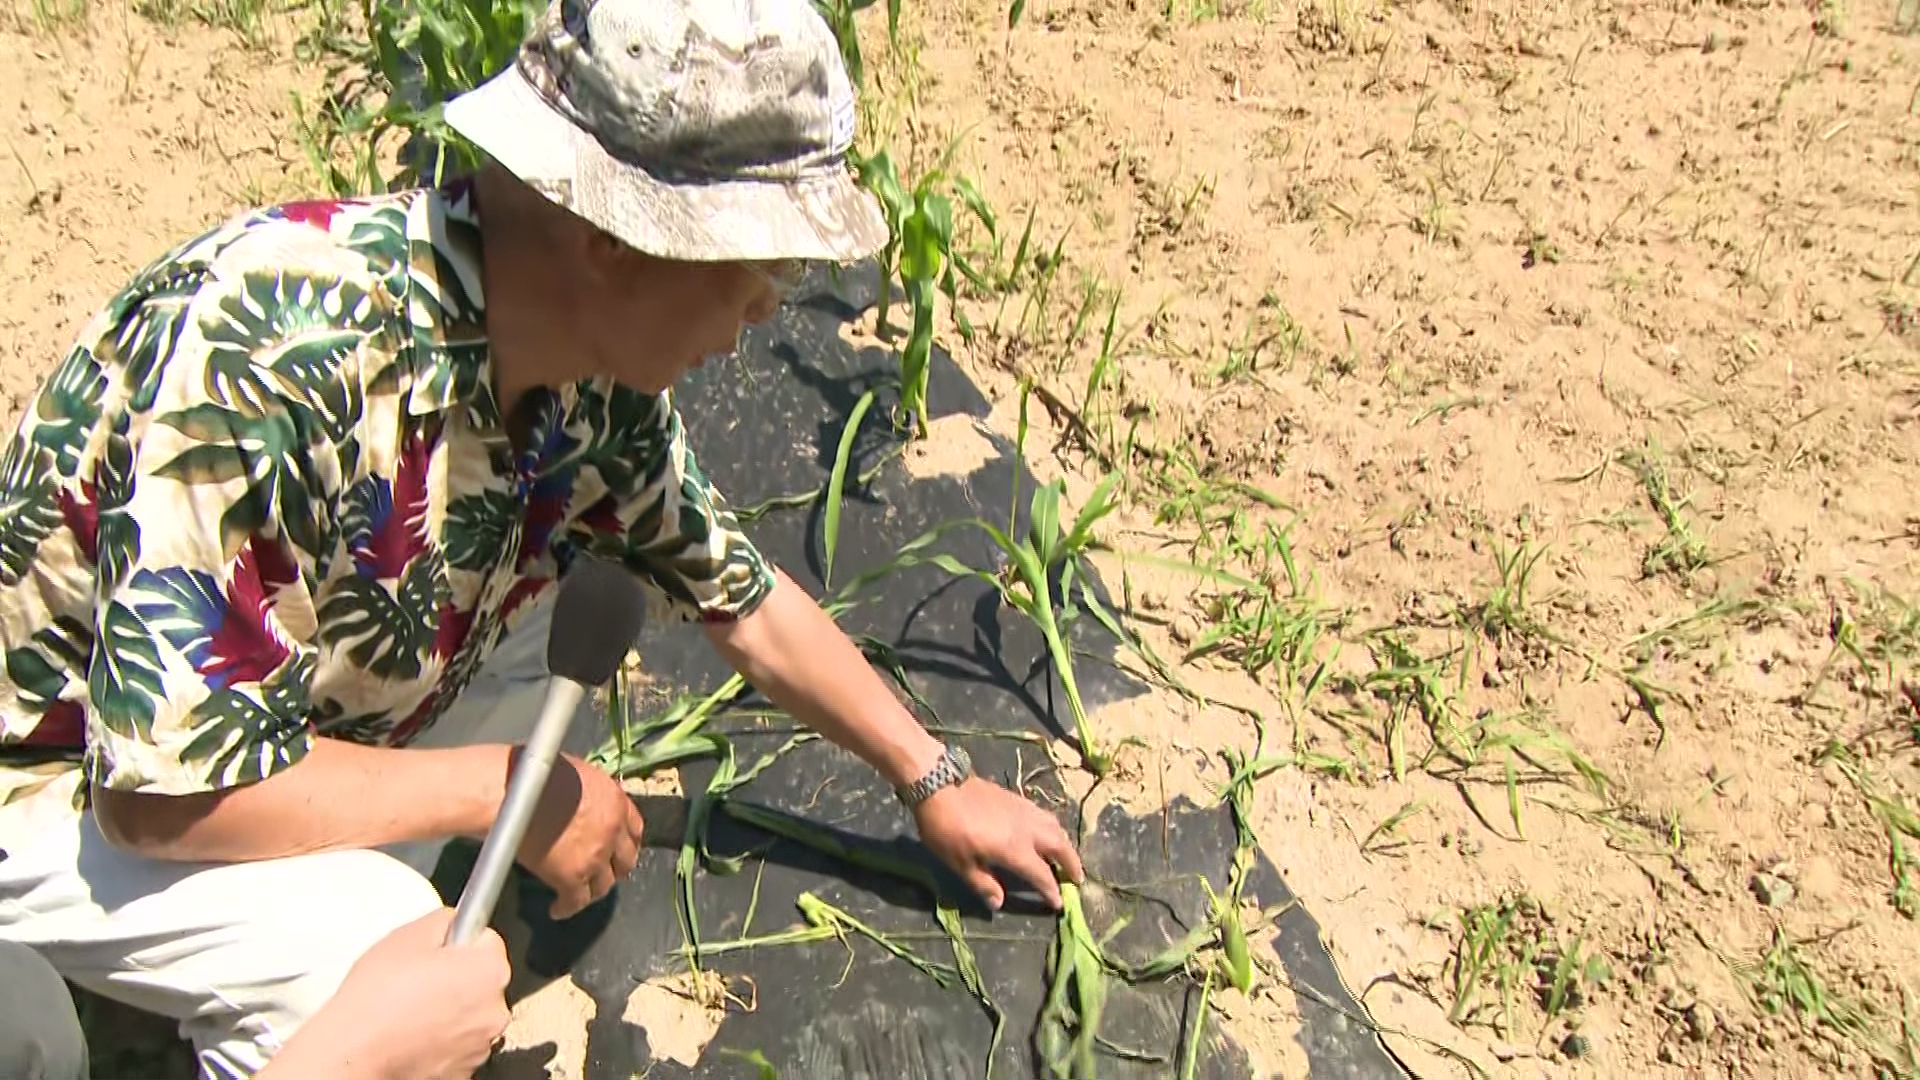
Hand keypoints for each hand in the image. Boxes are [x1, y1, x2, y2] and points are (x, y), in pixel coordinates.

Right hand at [263, 908, 509, 1079]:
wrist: (354, 1050)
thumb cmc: (378, 995)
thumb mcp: (409, 934)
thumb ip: (446, 920)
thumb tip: (458, 922)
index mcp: (489, 969)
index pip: (487, 941)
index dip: (459, 942)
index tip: (439, 951)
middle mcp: (495, 1009)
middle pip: (483, 980)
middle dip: (459, 976)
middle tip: (420, 980)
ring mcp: (481, 1044)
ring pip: (471, 1013)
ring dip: (452, 1010)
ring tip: (412, 1009)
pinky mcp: (463, 1070)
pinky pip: (458, 1043)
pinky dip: (443, 1039)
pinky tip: (415, 1033)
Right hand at [513, 750, 643, 918]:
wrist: (507, 790)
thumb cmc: (533, 773)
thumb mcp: (579, 775)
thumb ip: (592, 796)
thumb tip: (585, 807)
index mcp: (616, 800)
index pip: (635, 829)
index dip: (625, 843)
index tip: (617, 850)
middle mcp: (613, 828)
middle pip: (626, 860)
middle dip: (615, 869)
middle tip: (602, 875)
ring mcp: (595, 854)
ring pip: (603, 885)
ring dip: (592, 891)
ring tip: (579, 894)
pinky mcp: (572, 875)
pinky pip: (576, 901)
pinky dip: (567, 908)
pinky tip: (557, 909)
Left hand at [912, 777, 1084, 910]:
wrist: (940, 784)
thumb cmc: (946, 828)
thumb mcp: (959, 864)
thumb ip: (983, 884)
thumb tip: (999, 903)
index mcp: (1016, 850)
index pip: (1042, 875)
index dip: (1052, 891)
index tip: (1059, 904)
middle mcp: (1028, 830)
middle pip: (1061, 847)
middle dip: (1072, 864)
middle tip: (1077, 879)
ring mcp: (1024, 810)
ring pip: (1055, 827)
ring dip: (1065, 844)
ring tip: (1064, 855)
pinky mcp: (1017, 798)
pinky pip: (1044, 815)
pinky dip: (1052, 827)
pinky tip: (1044, 831)